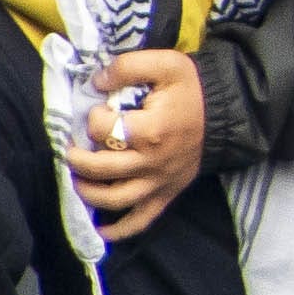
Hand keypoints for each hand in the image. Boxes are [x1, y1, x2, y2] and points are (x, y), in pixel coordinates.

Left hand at [66, 49, 203, 232]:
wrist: (222, 113)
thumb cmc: (191, 89)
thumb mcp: (165, 64)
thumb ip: (128, 66)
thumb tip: (96, 81)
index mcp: (150, 130)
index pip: (102, 129)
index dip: (92, 118)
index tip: (99, 109)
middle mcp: (151, 162)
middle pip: (101, 168)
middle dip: (77, 159)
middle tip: (70, 148)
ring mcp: (158, 183)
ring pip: (114, 199)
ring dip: (88, 192)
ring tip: (76, 179)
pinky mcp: (165, 195)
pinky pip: (140, 220)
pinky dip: (119, 230)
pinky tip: (100, 229)